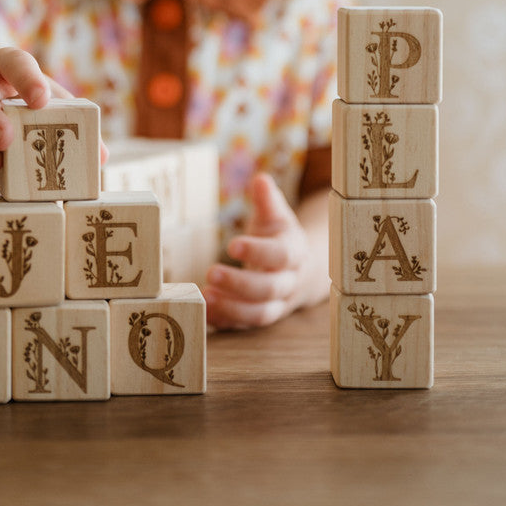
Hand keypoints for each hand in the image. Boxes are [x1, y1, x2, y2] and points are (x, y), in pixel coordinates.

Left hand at [203, 174, 320, 329]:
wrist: (302, 272)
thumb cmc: (281, 238)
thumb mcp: (278, 217)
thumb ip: (268, 201)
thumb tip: (261, 180)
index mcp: (294, 253)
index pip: (280, 255)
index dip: (258, 252)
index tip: (232, 244)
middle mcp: (288, 282)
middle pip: (269, 289)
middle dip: (239, 284)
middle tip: (210, 272)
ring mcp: (276, 304)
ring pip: (259, 313)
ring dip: (232, 308)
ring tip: (204, 296)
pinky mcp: (260, 317)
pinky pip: (244, 325)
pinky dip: (224, 321)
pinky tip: (203, 311)